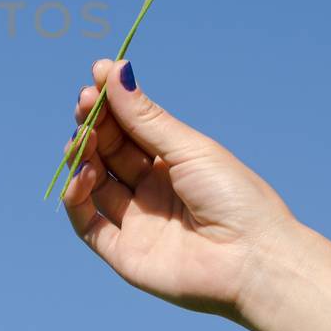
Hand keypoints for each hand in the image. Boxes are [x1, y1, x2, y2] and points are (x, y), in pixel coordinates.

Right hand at [62, 58, 295, 318]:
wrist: (255, 260)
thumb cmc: (235, 197)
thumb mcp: (189, 149)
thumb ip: (145, 117)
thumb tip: (114, 70)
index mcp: (172, 164)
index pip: (129, 130)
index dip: (111, 105)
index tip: (96, 77)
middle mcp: (151, 192)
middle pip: (109, 153)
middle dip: (94, 125)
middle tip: (85, 102)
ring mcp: (136, 222)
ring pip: (93, 184)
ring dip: (82, 157)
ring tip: (83, 136)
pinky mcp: (124, 253)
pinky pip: (87, 224)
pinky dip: (76, 199)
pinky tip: (82, 174)